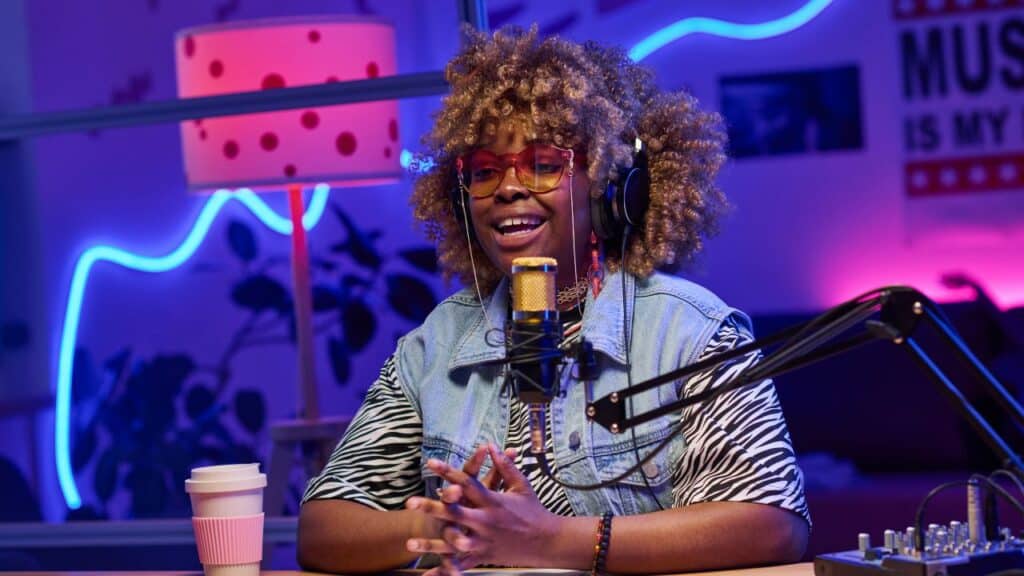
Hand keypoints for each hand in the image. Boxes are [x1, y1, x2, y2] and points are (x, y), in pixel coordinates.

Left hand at [406, 443, 560, 569]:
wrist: (548, 541)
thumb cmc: (534, 511)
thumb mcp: (521, 486)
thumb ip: (505, 466)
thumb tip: (493, 446)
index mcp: (493, 502)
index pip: (467, 483)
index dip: (448, 472)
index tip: (431, 463)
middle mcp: (486, 521)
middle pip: (454, 513)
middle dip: (431, 508)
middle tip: (411, 503)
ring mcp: (484, 541)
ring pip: (453, 543)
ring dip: (431, 544)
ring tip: (411, 543)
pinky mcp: (485, 556)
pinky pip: (462, 566)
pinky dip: (446, 571)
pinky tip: (430, 575)